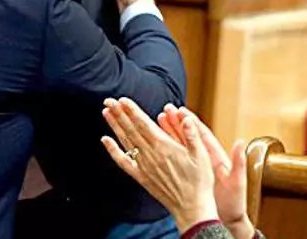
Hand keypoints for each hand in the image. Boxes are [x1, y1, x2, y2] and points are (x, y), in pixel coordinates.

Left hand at [101, 98, 217, 233]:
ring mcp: (143, 165)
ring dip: (115, 126)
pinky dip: (113, 150)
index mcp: (163, 146)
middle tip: (108, 100)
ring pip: (125, 141)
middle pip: (131, 130)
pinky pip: (123, 161)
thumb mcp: (201, 156)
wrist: (191, 207)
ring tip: (106, 112)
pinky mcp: (141, 176)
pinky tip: (105, 140)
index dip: (132, 110)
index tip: (122, 99)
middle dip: (119, 113)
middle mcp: (150, 154)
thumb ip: (191, 135)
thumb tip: (185, 117)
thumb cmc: (199, 181)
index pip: (143, 124)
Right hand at [158, 106, 254, 238]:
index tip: (181, 111)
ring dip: (170, 132)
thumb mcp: (237, 182)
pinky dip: (167, 149)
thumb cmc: (234, 202)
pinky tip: (156, 142)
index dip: (192, 122)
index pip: (202, 136)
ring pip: (180, 145)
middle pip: (189, 136)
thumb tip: (241, 142)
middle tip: (166, 110)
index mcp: (217, 158)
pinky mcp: (189, 174)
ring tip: (159, 120)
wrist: (228, 220)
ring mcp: (196, 166)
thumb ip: (238, 162)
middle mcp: (205, 159)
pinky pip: (176, 159)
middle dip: (177, 122)